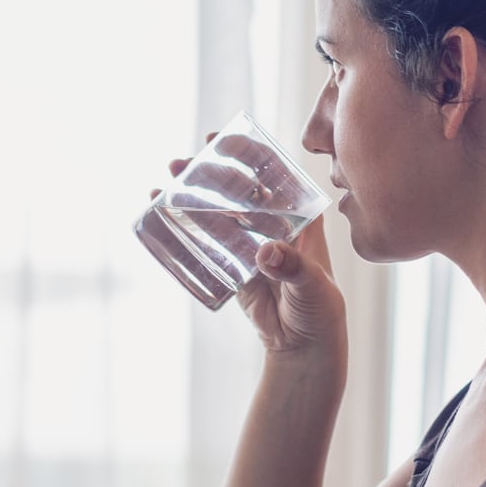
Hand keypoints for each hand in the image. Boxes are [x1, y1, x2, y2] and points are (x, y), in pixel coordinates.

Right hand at [153, 131, 345, 356]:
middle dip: (209, 172)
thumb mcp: (314, 286)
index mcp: (300, 217)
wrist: (305, 347)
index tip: (221, 139)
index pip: (274, 174)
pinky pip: (208, 241)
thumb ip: (294, 268)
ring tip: (165, 183)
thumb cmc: (320, 310)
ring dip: (192, 194)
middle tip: (181, 163)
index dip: (248, 153)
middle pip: (239, 188)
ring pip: (219, 210)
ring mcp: (251, 243)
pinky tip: (164, 214)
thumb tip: (266, 253)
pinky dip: (186, 226)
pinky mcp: (233, 265)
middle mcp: (274, 224)